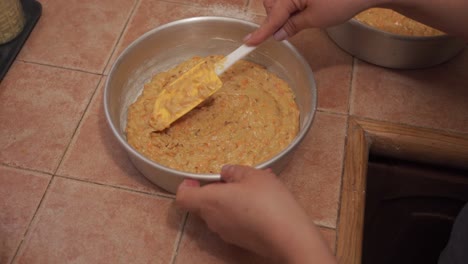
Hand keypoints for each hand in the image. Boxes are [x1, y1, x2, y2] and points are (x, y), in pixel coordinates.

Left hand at [176, 165, 335, 262]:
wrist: (289, 237)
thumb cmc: (268, 202)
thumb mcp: (254, 176)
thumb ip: (235, 171)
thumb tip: (226, 172)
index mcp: (210, 201)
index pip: (183, 197)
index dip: (186, 186)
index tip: (196, 179)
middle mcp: (213, 220)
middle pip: (203, 204)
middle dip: (215, 190)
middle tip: (234, 178)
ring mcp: (226, 233)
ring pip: (220, 212)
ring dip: (230, 199)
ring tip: (255, 186)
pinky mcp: (240, 240)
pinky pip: (233, 221)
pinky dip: (241, 210)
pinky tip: (262, 201)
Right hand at [244, 0, 381, 44]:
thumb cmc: (342, 0)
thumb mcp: (316, 19)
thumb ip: (292, 26)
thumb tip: (277, 35)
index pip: (272, 17)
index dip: (261, 32)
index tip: (247, 43)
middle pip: (271, 5)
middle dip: (277, 17)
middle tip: (295, 24)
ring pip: (278, 1)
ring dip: (285, 11)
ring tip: (307, 13)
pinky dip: (291, 5)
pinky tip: (307, 7)